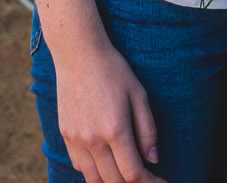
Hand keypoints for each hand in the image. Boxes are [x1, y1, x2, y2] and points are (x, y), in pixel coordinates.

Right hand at [53, 34, 166, 182]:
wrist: (78, 56)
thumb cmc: (114, 72)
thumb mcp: (139, 96)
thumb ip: (147, 130)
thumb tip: (153, 159)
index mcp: (115, 130)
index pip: (133, 173)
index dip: (150, 182)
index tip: (162, 182)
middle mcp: (92, 140)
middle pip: (114, 181)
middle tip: (148, 179)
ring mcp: (75, 140)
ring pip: (93, 179)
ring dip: (112, 182)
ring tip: (128, 173)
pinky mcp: (65, 136)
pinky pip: (80, 166)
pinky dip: (94, 172)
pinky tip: (107, 163)